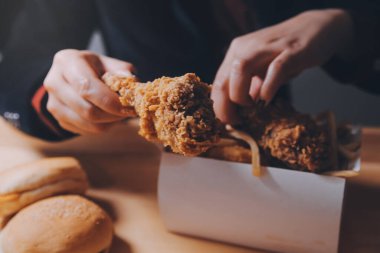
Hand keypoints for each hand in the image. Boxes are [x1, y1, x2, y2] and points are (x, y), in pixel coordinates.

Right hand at [44, 49, 134, 134]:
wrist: (76, 75)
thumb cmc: (96, 68)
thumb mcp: (110, 63)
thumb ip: (122, 71)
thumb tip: (132, 83)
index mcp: (67, 61)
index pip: (87, 88)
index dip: (110, 101)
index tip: (128, 106)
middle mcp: (54, 82)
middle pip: (87, 110)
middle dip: (112, 115)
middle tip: (127, 112)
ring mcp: (52, 103)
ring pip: (86, 123)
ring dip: (109, 122)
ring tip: (119, 114)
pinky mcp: (58, 118)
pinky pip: (84, 130)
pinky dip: (101, 127)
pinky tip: (107, 117)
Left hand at [211, 9, 353, 122]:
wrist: (317, 27)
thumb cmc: (285, 53)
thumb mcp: (263, 71)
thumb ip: (250, 88)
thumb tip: (239, 112)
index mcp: (237, 52)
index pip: (217, 83)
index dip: (219, 107)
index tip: (229, 121)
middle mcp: (247, 47)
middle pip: (223, 79)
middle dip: (225, 107)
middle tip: (237, 121)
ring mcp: (269, 47)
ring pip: (241, 69)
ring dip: (240, 95)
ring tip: (252, 108)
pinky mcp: (292, 50)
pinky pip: (276, 69)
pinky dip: (268, 87)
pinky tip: (267, 100)